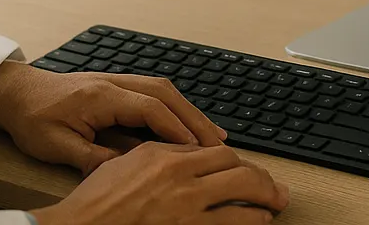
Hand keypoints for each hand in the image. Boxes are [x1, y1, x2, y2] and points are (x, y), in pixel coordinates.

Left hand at [0, 62, 227, 174]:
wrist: (17, 91)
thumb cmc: (33, 118)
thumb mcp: (56, 146)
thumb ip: (92, 158)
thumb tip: (126, 171)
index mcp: (101, 96)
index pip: (149, 109)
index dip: (175, 129)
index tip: (196, 150)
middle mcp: (114, 82)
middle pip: (165, 95)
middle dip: (195, 118)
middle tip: (220, 143)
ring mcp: (117, 80)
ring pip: (164, 91)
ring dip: (189, 111)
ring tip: (214, 136)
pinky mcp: (116, 85)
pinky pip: (154, 93)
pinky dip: (175, 107)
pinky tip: (186, 124)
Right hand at [32, 141, 289, 224]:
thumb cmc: (94, 204)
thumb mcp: (121, 166)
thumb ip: (154, 157)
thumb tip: (180, 157)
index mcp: (161, 155)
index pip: (211, 150)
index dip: (234, 160)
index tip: (243, 168)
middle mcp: (178, 175)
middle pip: (234, 166)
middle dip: (259, 176)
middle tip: (274, 186)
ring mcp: (185, 205)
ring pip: (241, 192)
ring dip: (264, 197)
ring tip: (275, 202)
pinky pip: (231, 222)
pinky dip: (251, 220)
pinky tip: (258, 221)